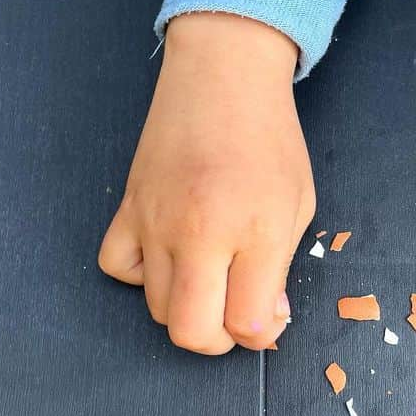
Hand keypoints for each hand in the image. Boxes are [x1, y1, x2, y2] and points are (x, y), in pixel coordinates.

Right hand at [98, 13, 315, 353]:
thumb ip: (279, 270)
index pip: (245, 323)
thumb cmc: (270, 139)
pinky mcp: (127, 207)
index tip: (268, 314)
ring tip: (210, 276)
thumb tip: (263, 323)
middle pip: (190, 331)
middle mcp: (198, 232)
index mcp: (253, 229)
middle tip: (235, 313)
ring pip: (157, 308)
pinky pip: (118, 268)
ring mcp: (154, 220)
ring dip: (187, 307)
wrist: (223, 76)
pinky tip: (167, 254)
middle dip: (218, 339)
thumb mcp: (297, 205)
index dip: (262, 332)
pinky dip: (141, 276)